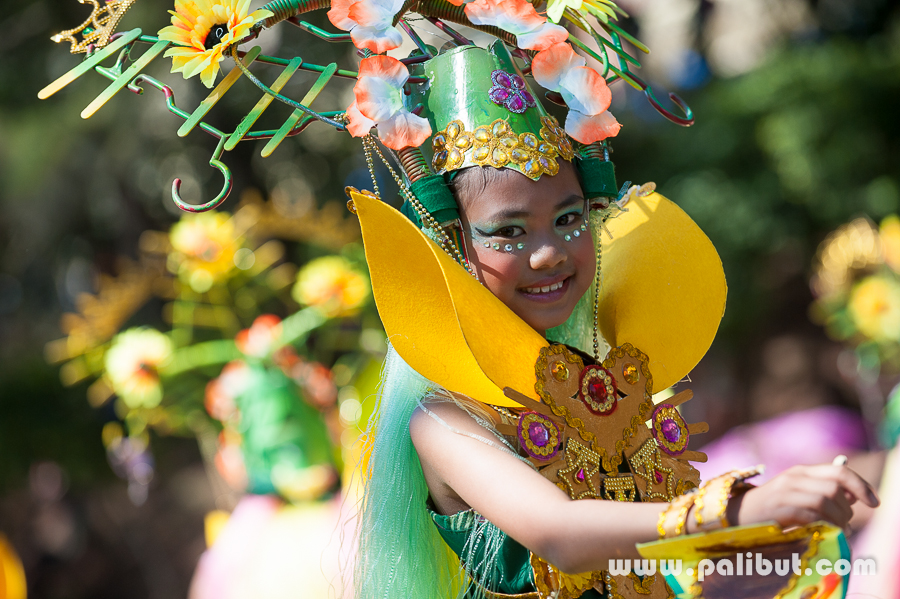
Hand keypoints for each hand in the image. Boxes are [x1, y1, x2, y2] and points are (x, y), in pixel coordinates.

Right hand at [728, 464, 879, 529]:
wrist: (737, 516)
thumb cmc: (771, 510)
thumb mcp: (797, 496)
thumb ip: (823, 492)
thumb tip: (855, 497)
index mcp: (801, 472)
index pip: (839, 471)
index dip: (861, 485)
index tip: (875, 502)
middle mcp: (794, 477)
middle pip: (835, 488)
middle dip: (848, 509)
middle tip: (846, 524)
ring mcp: (785, 491)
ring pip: (826, 500)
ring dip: (838, 519)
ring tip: (837, 531)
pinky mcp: (780, 507)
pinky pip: (812, 515)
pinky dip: (824, 525)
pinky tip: (823, 532)